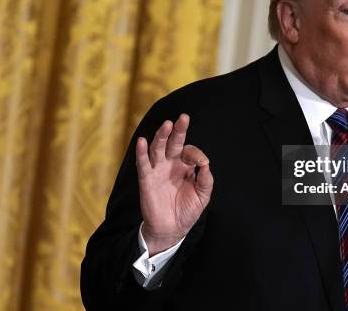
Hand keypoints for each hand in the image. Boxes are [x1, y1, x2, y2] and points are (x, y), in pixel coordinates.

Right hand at [136, 113, 212, 255]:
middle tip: (184, 117)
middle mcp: (171, 164)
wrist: (171, 230)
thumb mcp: (203, 196)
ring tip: (166, 125)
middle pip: (173, 143)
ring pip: (158, 148)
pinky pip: (143, 163)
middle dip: (178, 130)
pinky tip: (142, 141)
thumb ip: (206, 180)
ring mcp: (158, 170)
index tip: (202, 163)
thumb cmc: (187, 211)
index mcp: (185, 166)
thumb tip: (206, 163)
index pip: (190, 151)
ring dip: (161, 136)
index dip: (196, 154)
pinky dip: (141, 152)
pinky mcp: (147, 179)